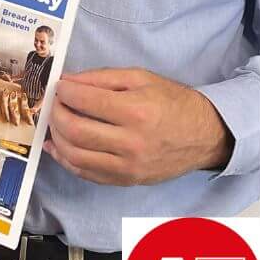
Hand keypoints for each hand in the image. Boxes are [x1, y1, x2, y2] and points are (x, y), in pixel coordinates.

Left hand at [45, 68, 233, 185]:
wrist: (204, 136)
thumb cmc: (175, 103)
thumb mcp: (142, 78)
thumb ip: (103, 78)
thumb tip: (69, 81)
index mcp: (137, 111)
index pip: (87, 101)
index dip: (65, 92)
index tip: (60, 86)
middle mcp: (131, 142)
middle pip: (76, 131)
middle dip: (56, 114)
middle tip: (55, 104)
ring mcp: (128, 167)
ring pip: (76, 156)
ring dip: (57, 138)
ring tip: (56, 123)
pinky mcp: (126, 181)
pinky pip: (86, 174)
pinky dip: (66, 160)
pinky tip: (58, 147)